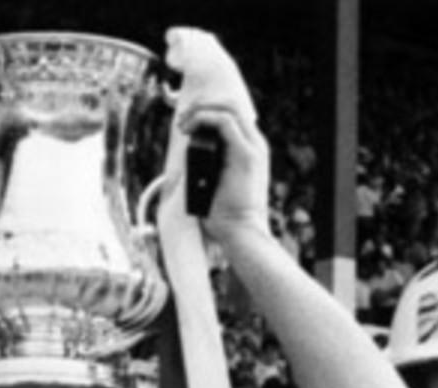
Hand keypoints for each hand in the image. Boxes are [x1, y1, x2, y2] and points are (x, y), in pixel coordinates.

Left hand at [162, 29, 268, 245]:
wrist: (241, 232)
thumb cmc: (225, 216)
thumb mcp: (214, 183)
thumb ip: (209, 165)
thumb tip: (189, 152)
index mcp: (250, 151)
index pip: (233, 115)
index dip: (208, 111)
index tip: (186, 123)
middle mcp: (255, 145)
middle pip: (231, 105)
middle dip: (203, 104)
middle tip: (182, 119)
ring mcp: (253, 148)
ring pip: (229, 107)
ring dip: (201, 110)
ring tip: (182, 124)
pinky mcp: (246, 155)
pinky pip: (224, 121)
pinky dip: (204, 118)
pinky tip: (189, 129)